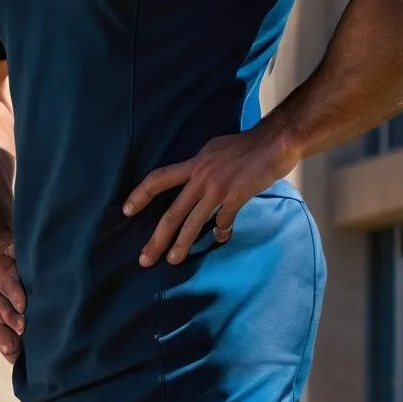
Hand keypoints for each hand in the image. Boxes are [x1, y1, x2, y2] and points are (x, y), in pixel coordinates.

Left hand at [122, 122, 298, 266]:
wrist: (276, 141)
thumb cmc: (248, 144)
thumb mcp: (216, 149)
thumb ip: (203, 166)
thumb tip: (195, 179)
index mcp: (195, 163)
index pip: (159, 178)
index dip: (140, 194)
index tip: (127, 210)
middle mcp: (201, 176)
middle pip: (172, 212)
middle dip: (157, 238)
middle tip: (145, 258)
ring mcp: (218, 188)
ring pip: (193, 223)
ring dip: (181, 244)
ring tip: (173, 261)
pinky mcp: (236, 196)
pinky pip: (223, 221)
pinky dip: (221, 232)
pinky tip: (221, 238)